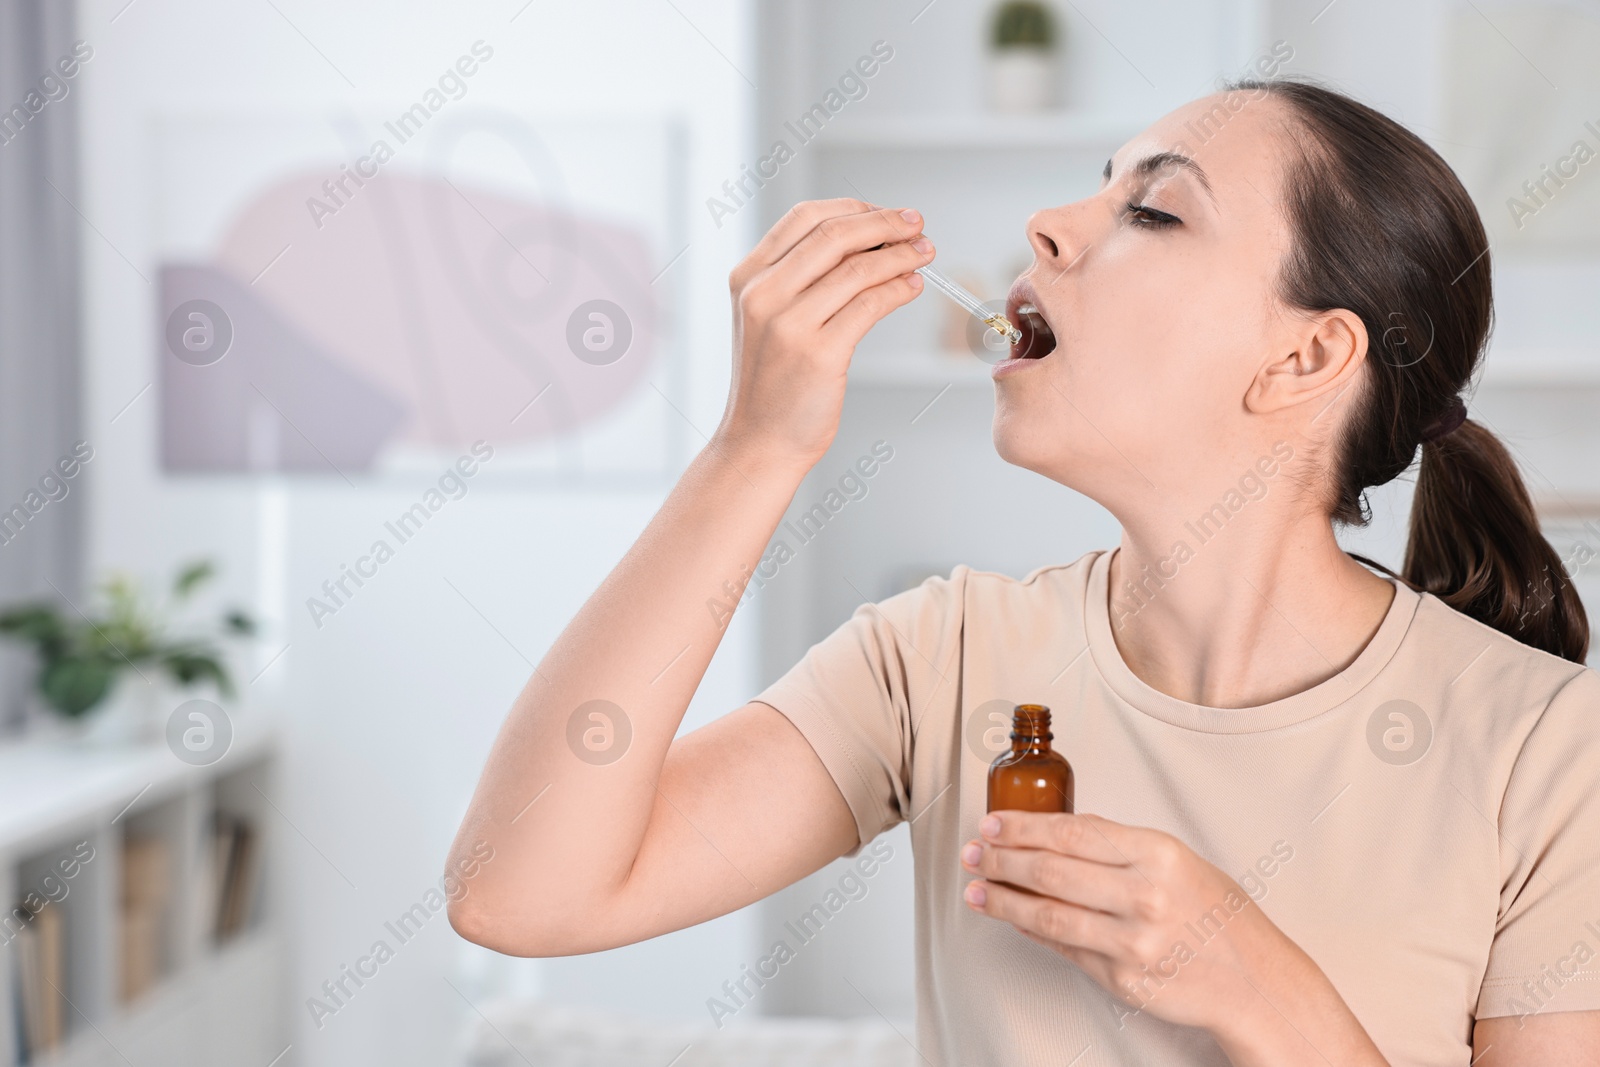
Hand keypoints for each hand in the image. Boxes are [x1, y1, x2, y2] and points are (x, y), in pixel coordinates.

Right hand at [715, 198, 932, 469]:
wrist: (759, 441)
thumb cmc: (772, 382)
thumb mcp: (768, 319)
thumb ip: (801, 279)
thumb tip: (866, 240)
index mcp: (748, 277)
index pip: (804, 217)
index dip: (853, 209)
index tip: (886, 214)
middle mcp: (763, 294)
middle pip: (835, 235)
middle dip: (885, 224)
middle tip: (917, 225)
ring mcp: (789, 324)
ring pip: (858, 268)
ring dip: (900, 255)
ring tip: (924, 253)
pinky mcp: (819, 354)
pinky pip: (870, 305)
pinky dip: (898, 289)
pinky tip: (912, 286)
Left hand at [960, 810, 1288, 1034]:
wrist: (1254, 981)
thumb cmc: (1216, 914)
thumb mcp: (1178, 860)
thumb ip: (1119, 845)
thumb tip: (1058, 829)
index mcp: (1156, 854)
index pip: (1071, 831)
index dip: (1022, 827)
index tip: (992, 823)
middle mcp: (1143, 895)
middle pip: (1050, 871)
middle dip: (1000, 860)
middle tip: (974, 853)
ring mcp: (1130, 941)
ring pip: (1046, 914)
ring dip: (1002, 900)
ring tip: (976, 889)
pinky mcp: (1121, 978)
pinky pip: (1063, 947)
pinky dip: (1030, 930)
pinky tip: (1012, 917)